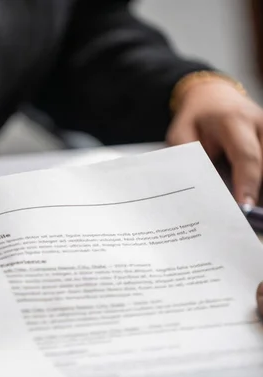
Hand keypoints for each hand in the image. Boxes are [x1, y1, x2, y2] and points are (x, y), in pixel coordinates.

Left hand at [167, 79, 262, 205]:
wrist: (213, 97)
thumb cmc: (195, 119)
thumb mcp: (181, 134)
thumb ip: (189, 157)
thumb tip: (198, 189)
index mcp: (233, 120)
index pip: (246, 156)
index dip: (247, 183)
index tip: (243, 207)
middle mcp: (259, 122)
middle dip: (257, 191)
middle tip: (245, 219)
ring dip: (260, 188)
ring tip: (250, 213)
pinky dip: (259, 182)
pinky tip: (253, 200)